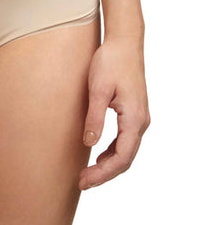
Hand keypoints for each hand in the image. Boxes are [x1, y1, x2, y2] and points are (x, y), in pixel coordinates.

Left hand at [80, 32, 148, 189]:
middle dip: (105, 174)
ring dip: (108, 165)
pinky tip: (98, 155)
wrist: (125, 41)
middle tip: (82, 182)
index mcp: (134, 118)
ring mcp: (140, 117)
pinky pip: (125, 140)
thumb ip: (95, 117)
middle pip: (126, 159)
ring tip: (87, 174)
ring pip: (127, 151)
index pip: (121, 157)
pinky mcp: (134, 112)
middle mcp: (141, 121)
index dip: (103, 173)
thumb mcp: (98, 89)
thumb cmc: (111, 61)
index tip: (84, 181)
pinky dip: (112, 152)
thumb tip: (89, 144)